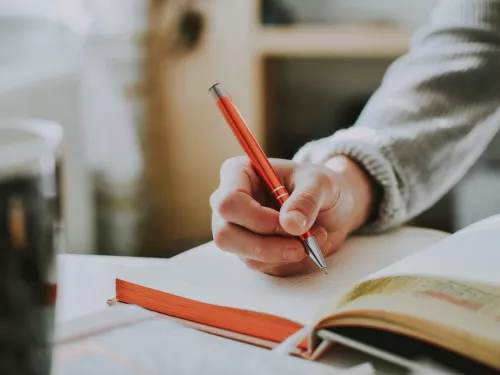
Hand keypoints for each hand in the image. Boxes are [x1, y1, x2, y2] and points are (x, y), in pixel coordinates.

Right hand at [210, 155, 377, 275]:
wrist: (331, 206)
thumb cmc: (319, 185)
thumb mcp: (321, 183)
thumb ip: (306, 200)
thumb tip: (291, 224)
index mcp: (238, 174)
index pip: (228, 202)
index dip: (256, 218)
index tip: (289, 223)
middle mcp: (230, 204)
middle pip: (226, 235)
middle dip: (267, 246)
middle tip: (301, 245)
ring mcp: (237, 230)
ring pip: (246, 256)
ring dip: (286, 254)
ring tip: (317, 237)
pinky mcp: (250, 252)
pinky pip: (264, 266)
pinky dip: (291, 261)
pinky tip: (309, 246)